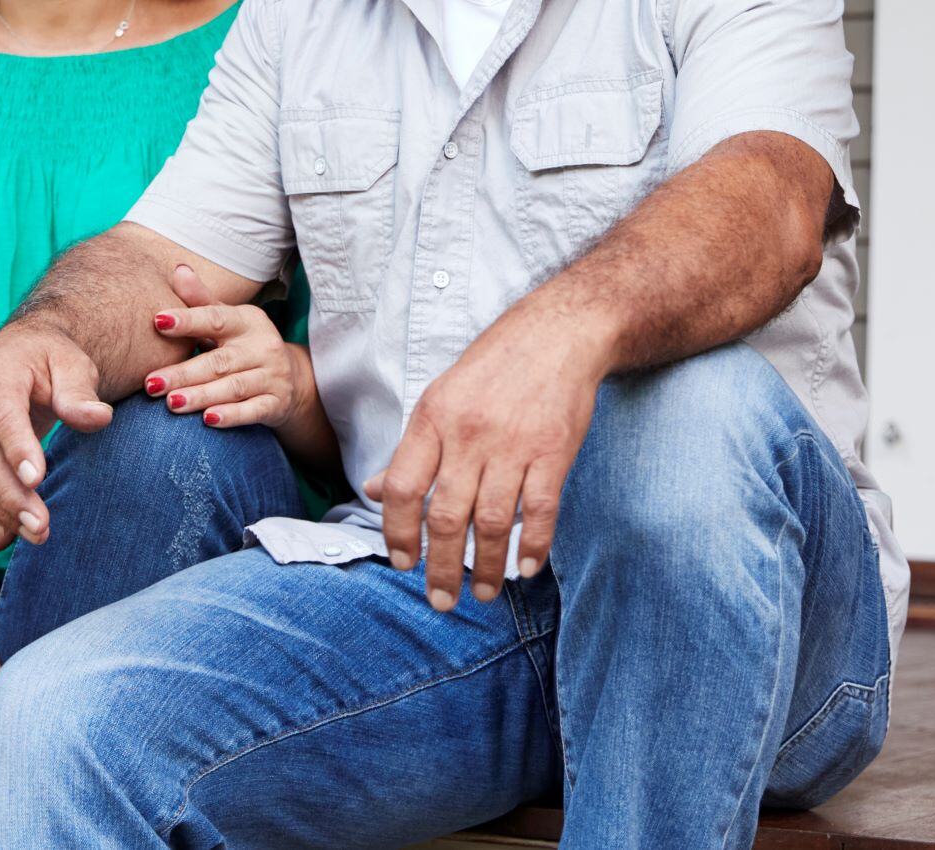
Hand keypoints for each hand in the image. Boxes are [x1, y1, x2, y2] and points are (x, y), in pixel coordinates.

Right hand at [0, 317, 114, 544]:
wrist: (26, 352)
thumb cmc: (54, 360)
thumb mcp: (74, 365)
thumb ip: (81, 392)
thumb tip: (98, 417)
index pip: (3, 415)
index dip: (17, 449)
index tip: (36, 481)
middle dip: (11, 496)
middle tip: (41, 527)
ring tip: (33, 533)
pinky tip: (3, 530)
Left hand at [144, 264, 314, 429]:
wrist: (291, 378)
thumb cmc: (244, 345)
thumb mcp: (227, 320)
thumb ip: (201, 300)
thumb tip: (178, 269)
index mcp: (248, 321)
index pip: (216, 318)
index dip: (188, 320)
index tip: (158, 322)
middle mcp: (263, 346)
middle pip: (219, 361)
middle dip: (184, 373)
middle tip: (151, 383)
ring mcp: (272, 376)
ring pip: (234, 387)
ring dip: (202, 396)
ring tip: (172, 403)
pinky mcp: (277, 403)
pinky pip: (254, 410)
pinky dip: (233, 416)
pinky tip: (209, 420)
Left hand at [371, 306, 607, 611]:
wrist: (557, 334)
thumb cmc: (495, 366)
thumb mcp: (441, 397)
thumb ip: (413, 449)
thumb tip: (377, 490)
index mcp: (434, 419)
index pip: (404, 487)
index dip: (398, 532)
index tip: (403, 563)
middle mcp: (470, 435)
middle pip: (447, 516)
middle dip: (441, 568)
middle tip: (440, 600)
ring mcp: (514, 445)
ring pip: (493, 521)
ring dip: (486, 567)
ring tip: (481, 593)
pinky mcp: (553, 451)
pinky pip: (541, 510)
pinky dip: (534, 546)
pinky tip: (525, 568)